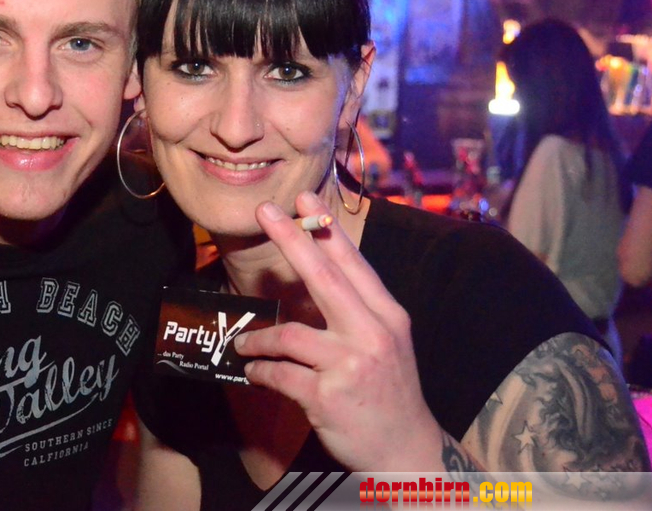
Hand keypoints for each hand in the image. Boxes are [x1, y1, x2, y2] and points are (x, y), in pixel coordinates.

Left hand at [233, 190, 442, 470]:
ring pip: (288, 334)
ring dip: (258, 338)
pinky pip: (279, 374)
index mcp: (386, 315)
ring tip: (244, 345)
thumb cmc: (389, 390)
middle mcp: (372, 334)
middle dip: (291, 239)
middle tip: (263, 213)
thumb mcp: (385, 341)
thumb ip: (355, 308)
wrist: (407, 452)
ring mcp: (350, 365)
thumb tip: (316, 268)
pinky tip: (254, 373)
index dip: (324, 228)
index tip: (303, 198)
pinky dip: (260, 371)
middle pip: (324, 277)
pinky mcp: (328, 397)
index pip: (351, 263)